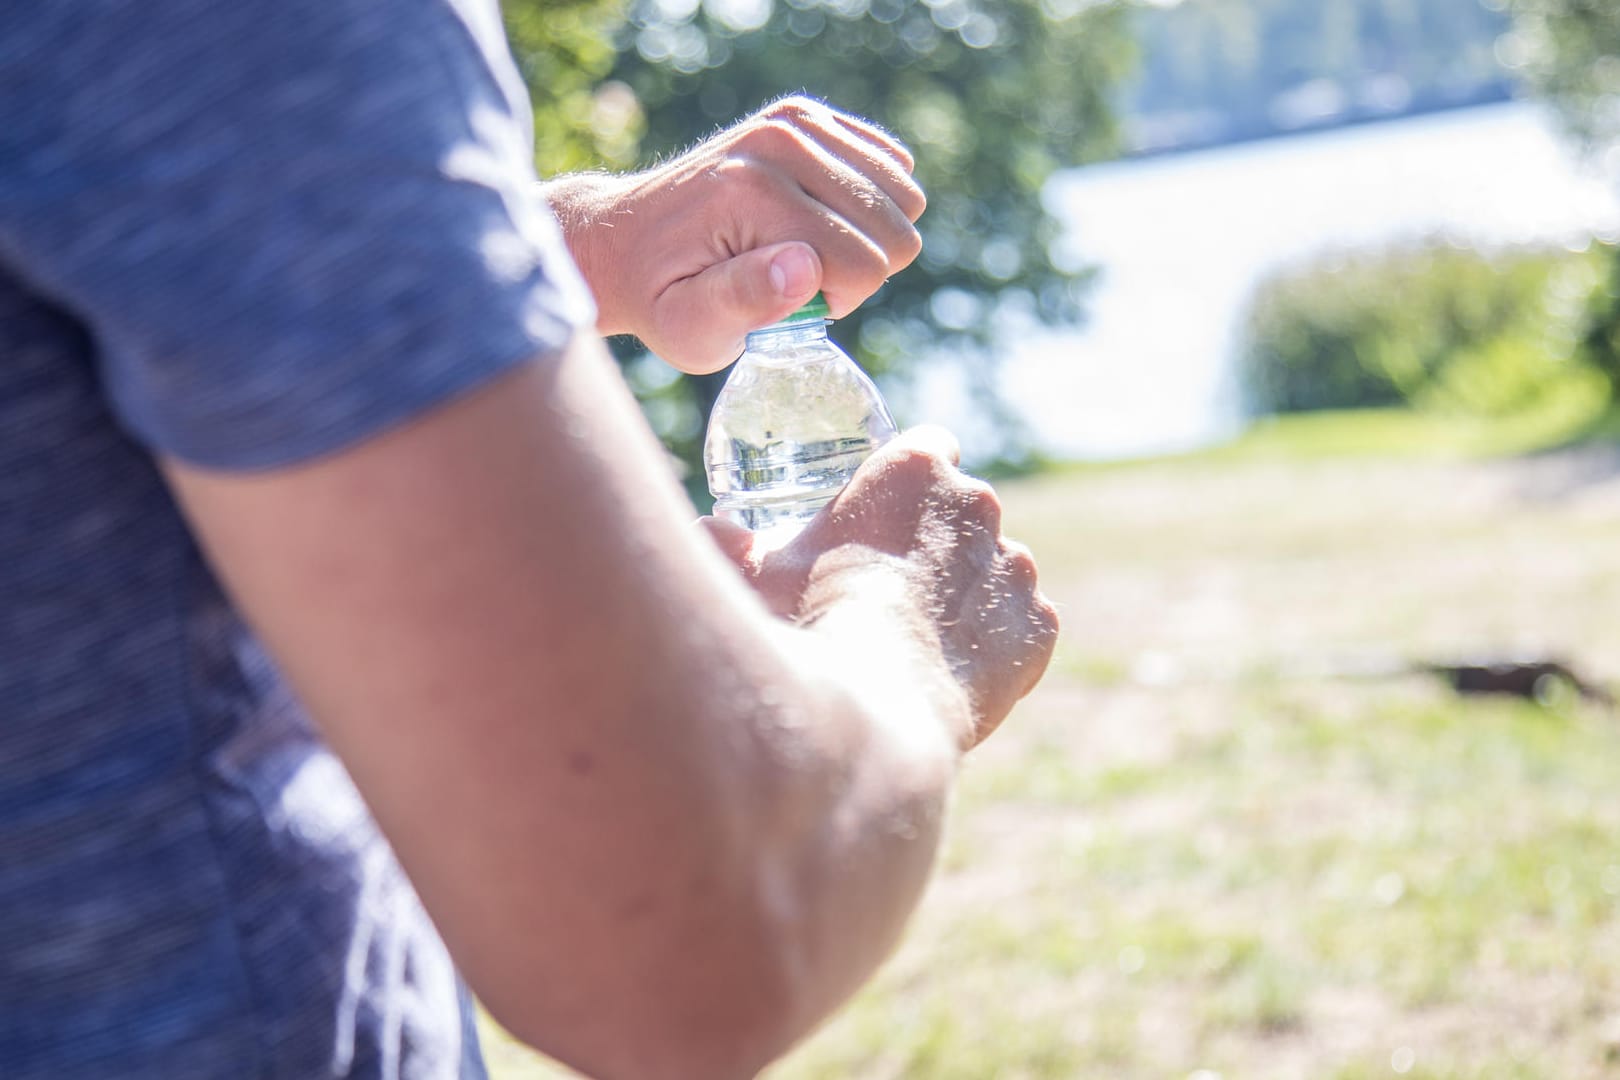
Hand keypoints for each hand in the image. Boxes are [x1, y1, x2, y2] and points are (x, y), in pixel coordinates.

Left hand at [542, 96, 925, 373]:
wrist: (627, 240)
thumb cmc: (662, 298)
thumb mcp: (689, 326)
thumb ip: (745, 302)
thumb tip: (805, 266)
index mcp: (753, 193)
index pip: (864, 265)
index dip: (836, 301)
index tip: (784, 301)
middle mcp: (781, 141)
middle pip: (895, 231)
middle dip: (856, 270)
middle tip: (791, 277)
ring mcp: (796, 119)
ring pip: (905, 198)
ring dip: (865, 237)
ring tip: (803, 247)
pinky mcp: (807, 114)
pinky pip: (894, 166)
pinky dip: (868, 202)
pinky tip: (818, 217)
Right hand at [701, 427, 1059, 746]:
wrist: (874, 715)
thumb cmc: (808, 630)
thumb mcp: (757, 578)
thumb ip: (731, 547)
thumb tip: (713, 534)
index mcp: (916, 467)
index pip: (926, 447)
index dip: (903, 485)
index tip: (879, 518)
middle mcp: (978, 504)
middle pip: (963, 510)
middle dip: (934, 540)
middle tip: (888, 586)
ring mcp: (1017, 566)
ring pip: (995, 568)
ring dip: (968, 591)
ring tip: (919, 637)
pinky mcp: (1039, 625)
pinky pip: (1022, 625)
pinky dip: (997, 643)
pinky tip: (954, 669)